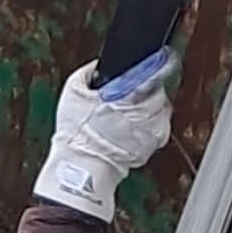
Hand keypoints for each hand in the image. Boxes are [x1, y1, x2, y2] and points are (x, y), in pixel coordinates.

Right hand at [33, 50, 173, 222]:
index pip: (156, 68)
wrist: (83, 170)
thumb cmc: (78, 135)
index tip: (152, 62)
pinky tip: (125, 134)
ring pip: (158, 109)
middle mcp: (151, 107)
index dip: (152, 65)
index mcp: (135, 90)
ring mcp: (157, 126)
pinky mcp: (156, 143)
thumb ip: (88, 72)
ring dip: (144, 112)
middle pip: (157, 90)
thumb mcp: (73, 92)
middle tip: (123, 100)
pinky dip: (144, 129)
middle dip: (142, 93)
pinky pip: (156, 128)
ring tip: (122, 119)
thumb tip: (98, 66)